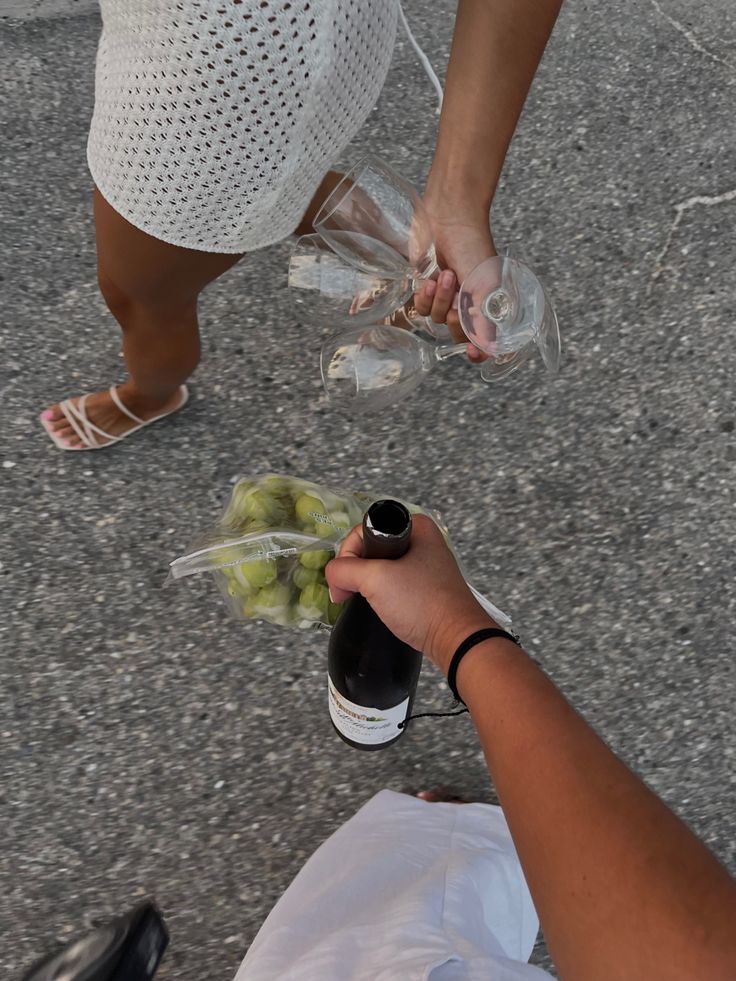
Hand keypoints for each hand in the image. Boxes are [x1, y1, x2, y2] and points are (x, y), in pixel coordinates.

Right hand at [325, 514, 495, 673]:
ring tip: (361, 602)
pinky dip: (380, 594)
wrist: (456, 639)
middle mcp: (422, 540)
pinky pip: (393, 583)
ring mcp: (425, 565)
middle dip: (355, 570)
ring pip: (380, 567)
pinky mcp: (426, 587)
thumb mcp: (375, 580)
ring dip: (366, 584)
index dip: (348, 553)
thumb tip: (333, 578)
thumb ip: (343, 570)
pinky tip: (379, 608)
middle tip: (347, 594)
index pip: (364, 530)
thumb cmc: (420, 602)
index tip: (345, 580)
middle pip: (371, 548)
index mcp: (415, 526)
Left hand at [413, 189, 496, 363]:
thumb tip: (487, 349)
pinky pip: (420, 309)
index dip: (479, 351)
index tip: (473, 353)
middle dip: (454, 314)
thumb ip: (483, 319)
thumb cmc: (473, 246)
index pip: (485, 340)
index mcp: (488, 305)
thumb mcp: (484, 284)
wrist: (450, 218)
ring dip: (439, 298)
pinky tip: (429, 279)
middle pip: (457, 333)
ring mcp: (447, 297)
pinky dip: (424, 296)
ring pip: (436, 319)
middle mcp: (468, 305)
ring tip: (445, 275)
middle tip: (459, 291)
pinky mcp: (427, 288)